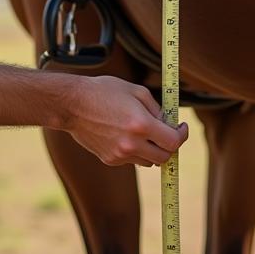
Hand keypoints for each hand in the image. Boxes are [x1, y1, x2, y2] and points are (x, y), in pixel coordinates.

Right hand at [65, 76, 188, 166]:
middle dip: (170, 145)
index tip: (181, 127)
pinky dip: (135, 151)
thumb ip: (157, 109)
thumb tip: (169, 123)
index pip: (173, 142)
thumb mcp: (136, 91)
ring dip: (153, 149)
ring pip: (149, 161)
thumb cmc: (104, 91)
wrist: (72, 104)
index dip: (182, 135)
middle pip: (164, 157)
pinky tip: (124, 135)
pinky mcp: (110, 160)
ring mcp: (120, 154)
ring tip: (143, 132)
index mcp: (141, 124)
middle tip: (167, 133)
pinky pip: (132, 160)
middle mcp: (131, 143)